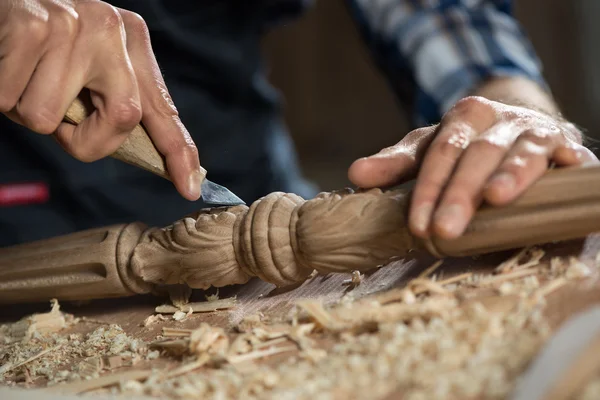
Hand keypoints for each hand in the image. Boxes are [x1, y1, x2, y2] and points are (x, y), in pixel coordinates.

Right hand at [0, 0, 200, 199]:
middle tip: (59, 119)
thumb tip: (137, 151)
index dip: (178, 150)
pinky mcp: (32, 27)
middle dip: (85, 139)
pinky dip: (2, 97)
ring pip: (48, 117)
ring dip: (26, 110)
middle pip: (123, 119)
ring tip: (24, 77)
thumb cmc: (40, 50)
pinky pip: (11, 101)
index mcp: (132, 40)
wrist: (1, 5)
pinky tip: (7, 66)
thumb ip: (113, 104)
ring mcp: (74, 24)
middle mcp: (112, 29)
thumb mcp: (88, 69)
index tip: (191, 188)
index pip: (161, 108)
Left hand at [348, 96, 598, 239]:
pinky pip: (568, 153)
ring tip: (497, 199)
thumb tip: (355, 174)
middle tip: (444, 230)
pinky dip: (570, 163)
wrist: (518, 122)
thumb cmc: (468, 144)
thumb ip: (397, 163)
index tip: (418, 224)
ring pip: (520, 152)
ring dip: (510, 175)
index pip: (440, 154)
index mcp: (463, 118)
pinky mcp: (565, 144)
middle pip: (475, 156)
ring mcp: (533, 131)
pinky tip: (569, 171)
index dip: (428, 190)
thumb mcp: (430, 150)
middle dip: (460, 194)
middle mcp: (498, 120)